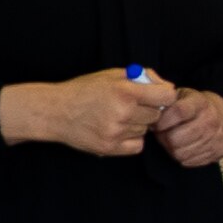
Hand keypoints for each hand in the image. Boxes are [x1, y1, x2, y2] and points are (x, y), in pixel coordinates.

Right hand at [3, 67, 173, 156]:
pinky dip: (131, 139)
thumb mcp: (112, 75)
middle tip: (131, 106)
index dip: (164, 95)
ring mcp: (116, 132)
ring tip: (116, 116)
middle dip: (148, 109)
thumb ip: (141, 77)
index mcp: (125, 91)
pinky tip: (117, 130)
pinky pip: (137, 145)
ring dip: (137, 124)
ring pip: (145, 130)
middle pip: (156, 115)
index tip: (157, 95)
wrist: (55, 111)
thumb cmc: (84, 90)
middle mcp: (122, 112)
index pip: (167, 96)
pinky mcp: (110, 148)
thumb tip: (166, 87)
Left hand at [151, 87, 222, 168]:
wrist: (221, 115)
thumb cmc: (194, 106)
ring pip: (180, 153)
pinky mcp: (218, 152)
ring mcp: (216, 137)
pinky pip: (189, 161)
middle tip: (164, 133)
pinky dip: (183, 156)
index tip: (156, 125)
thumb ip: (167, 103)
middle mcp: (211, 120)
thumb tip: (150, 116)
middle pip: (176, 138)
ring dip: (172, 148)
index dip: (163, 121)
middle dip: (165, 138)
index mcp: (200, 103)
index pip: (178, 112)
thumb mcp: (182, 96)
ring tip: (174, 139)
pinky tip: (184, 146)